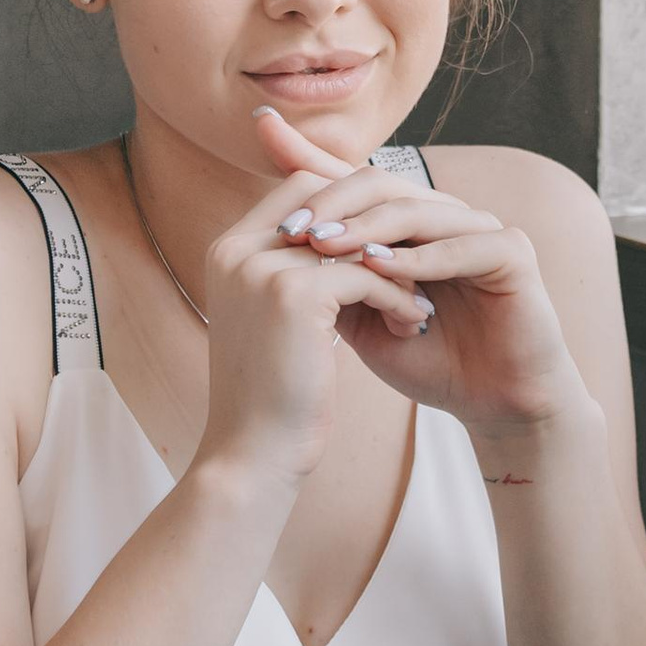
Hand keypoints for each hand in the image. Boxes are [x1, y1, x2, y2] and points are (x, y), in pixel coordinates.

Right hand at [197, 154, 433, 485]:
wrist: (253, 456)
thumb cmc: (271, 398)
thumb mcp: (274, 323)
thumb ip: (293, 275)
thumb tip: (345, 242)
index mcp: (228, 251)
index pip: (299, 189)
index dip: (351, 208)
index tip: (391, 242)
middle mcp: (238, 249)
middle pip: (326, 194)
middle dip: (376, 223)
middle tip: (416, 254)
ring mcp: (261, 268)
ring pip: (355, 236)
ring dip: (395, 263)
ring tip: (418, 298)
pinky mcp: (294, 295)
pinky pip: (368, 275)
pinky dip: (398, 296)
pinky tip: (414, 322)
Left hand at [249, 110, 591, 442]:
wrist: (491, 404)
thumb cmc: (428, 359)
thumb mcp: (360, 317)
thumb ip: (330, 277)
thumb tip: (273, 240)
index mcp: (409, 221)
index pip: (353, 177)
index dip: (308, 153)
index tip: (260, 127)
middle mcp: (444, 214)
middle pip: (380, 183)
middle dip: (331, 203)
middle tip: (292, 230)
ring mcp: (480, 228)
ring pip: (415, 209)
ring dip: (366, 228)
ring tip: (324, 247)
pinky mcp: (513, 252)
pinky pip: (461, 245)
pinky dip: (418, 258)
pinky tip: (378, 270)